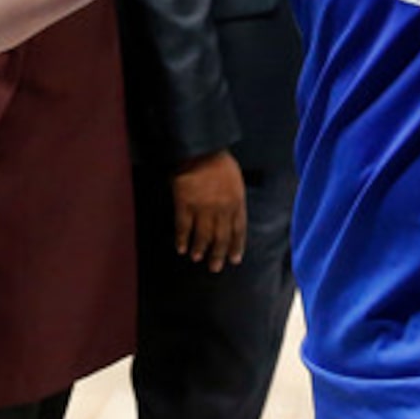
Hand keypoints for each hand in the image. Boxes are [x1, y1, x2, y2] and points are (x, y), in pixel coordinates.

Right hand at [172, 150, 247, 270]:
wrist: (199, 150)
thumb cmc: (219, 162)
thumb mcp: (236, 180)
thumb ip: (234, 199)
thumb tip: (232, 216)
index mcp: (236, 202)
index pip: (238, 230)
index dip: (236, 246)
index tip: (234, 259)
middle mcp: (222, 209)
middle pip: (221, 238)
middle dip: (218, 255)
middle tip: (215, 268)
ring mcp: (203, 208)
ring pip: (202, 236)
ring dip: (200, 250)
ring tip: (197, 258)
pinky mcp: (184, 205)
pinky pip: (183, 228)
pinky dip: (182, 240)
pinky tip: (180, 248)